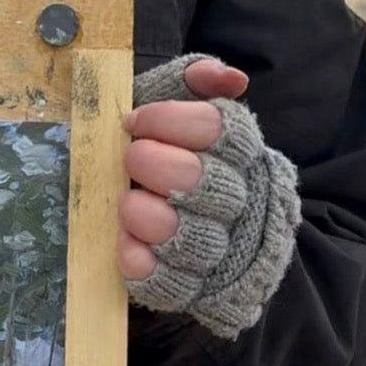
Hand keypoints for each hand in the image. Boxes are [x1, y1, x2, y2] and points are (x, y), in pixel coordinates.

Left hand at [118, 58, 248, 281]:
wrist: (176, 213)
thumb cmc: (169, 148)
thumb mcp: (176, 105)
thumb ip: (197, 81)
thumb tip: (230, 77)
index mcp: (239, 151)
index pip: (218, 128)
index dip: (170, 120)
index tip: (134, 120)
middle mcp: (239, 200)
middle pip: (202, 182)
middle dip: (155, 165)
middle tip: (129, 158)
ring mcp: (220, 248)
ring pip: (191, 239)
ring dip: (147, 217)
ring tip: (126, 204)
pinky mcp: (194, 288)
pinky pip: (172, 284)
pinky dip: (143, 266)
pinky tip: (126, 245)